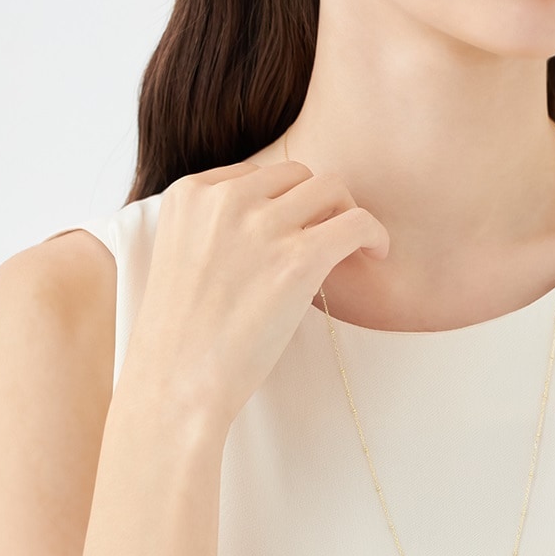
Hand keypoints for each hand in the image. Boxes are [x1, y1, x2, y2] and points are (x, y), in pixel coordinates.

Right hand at [119, 160, 389, 430]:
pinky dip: (374, 235)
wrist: (178, 381)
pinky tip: (376, 254)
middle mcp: (226, 200)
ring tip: (353, 247)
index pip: (257, 174)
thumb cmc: (182, 336)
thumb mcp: (182, 256)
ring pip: (331, 189)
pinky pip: (357, 222)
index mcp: (190, 194)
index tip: (293, 232)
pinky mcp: (299, 258)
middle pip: (297, 175)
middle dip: (317, 204)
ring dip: (346, 214)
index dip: (283, 202)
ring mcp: (263, 226)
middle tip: (327, 239)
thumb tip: (277, 221)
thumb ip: (217, 227)